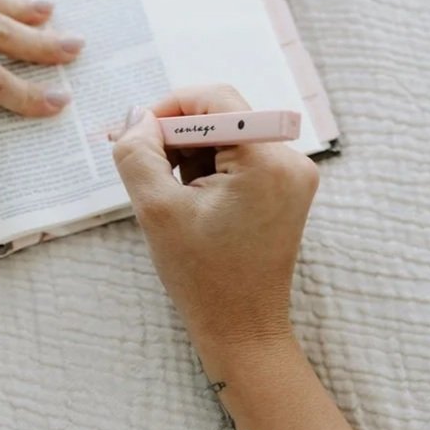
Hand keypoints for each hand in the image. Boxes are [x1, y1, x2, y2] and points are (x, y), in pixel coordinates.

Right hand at [110, 84, 318, 352]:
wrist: (242, 330)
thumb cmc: (203, 277)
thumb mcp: (157, 210)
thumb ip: (138, 153)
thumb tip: (137, 117)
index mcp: (267, 161)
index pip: (215, 99)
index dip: (170, 108)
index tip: (138, 134)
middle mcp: (290, 160)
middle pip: (223, 115)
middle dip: (178, 134)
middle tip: (145, 164)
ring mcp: (293, 175)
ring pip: (229, 134)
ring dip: (191, 152)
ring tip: (170, 191)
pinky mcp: (286, 188)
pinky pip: (241, 155)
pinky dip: (209, 165)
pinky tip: (190, 197)